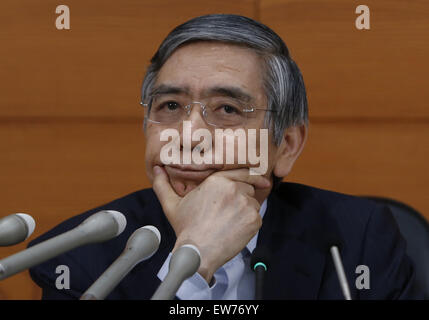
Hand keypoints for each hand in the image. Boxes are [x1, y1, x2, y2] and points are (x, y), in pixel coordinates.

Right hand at [152, 166, 270, 282]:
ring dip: (246, 208)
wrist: (198, 253)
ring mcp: (246, 204)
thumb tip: (156, 169)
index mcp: (217, 180)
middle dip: (242, 195)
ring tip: (230, 221)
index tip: (257, 178)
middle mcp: (233, 188)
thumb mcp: (171, 204)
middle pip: (248, 186)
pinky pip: (257, 215)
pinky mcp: (254, 219)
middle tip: (230, 210)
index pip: (241, 171)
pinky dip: (250, 221)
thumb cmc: (186, 229)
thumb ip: (162, 184)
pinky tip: (235, 229)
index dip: (248, 175)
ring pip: (253, 201)